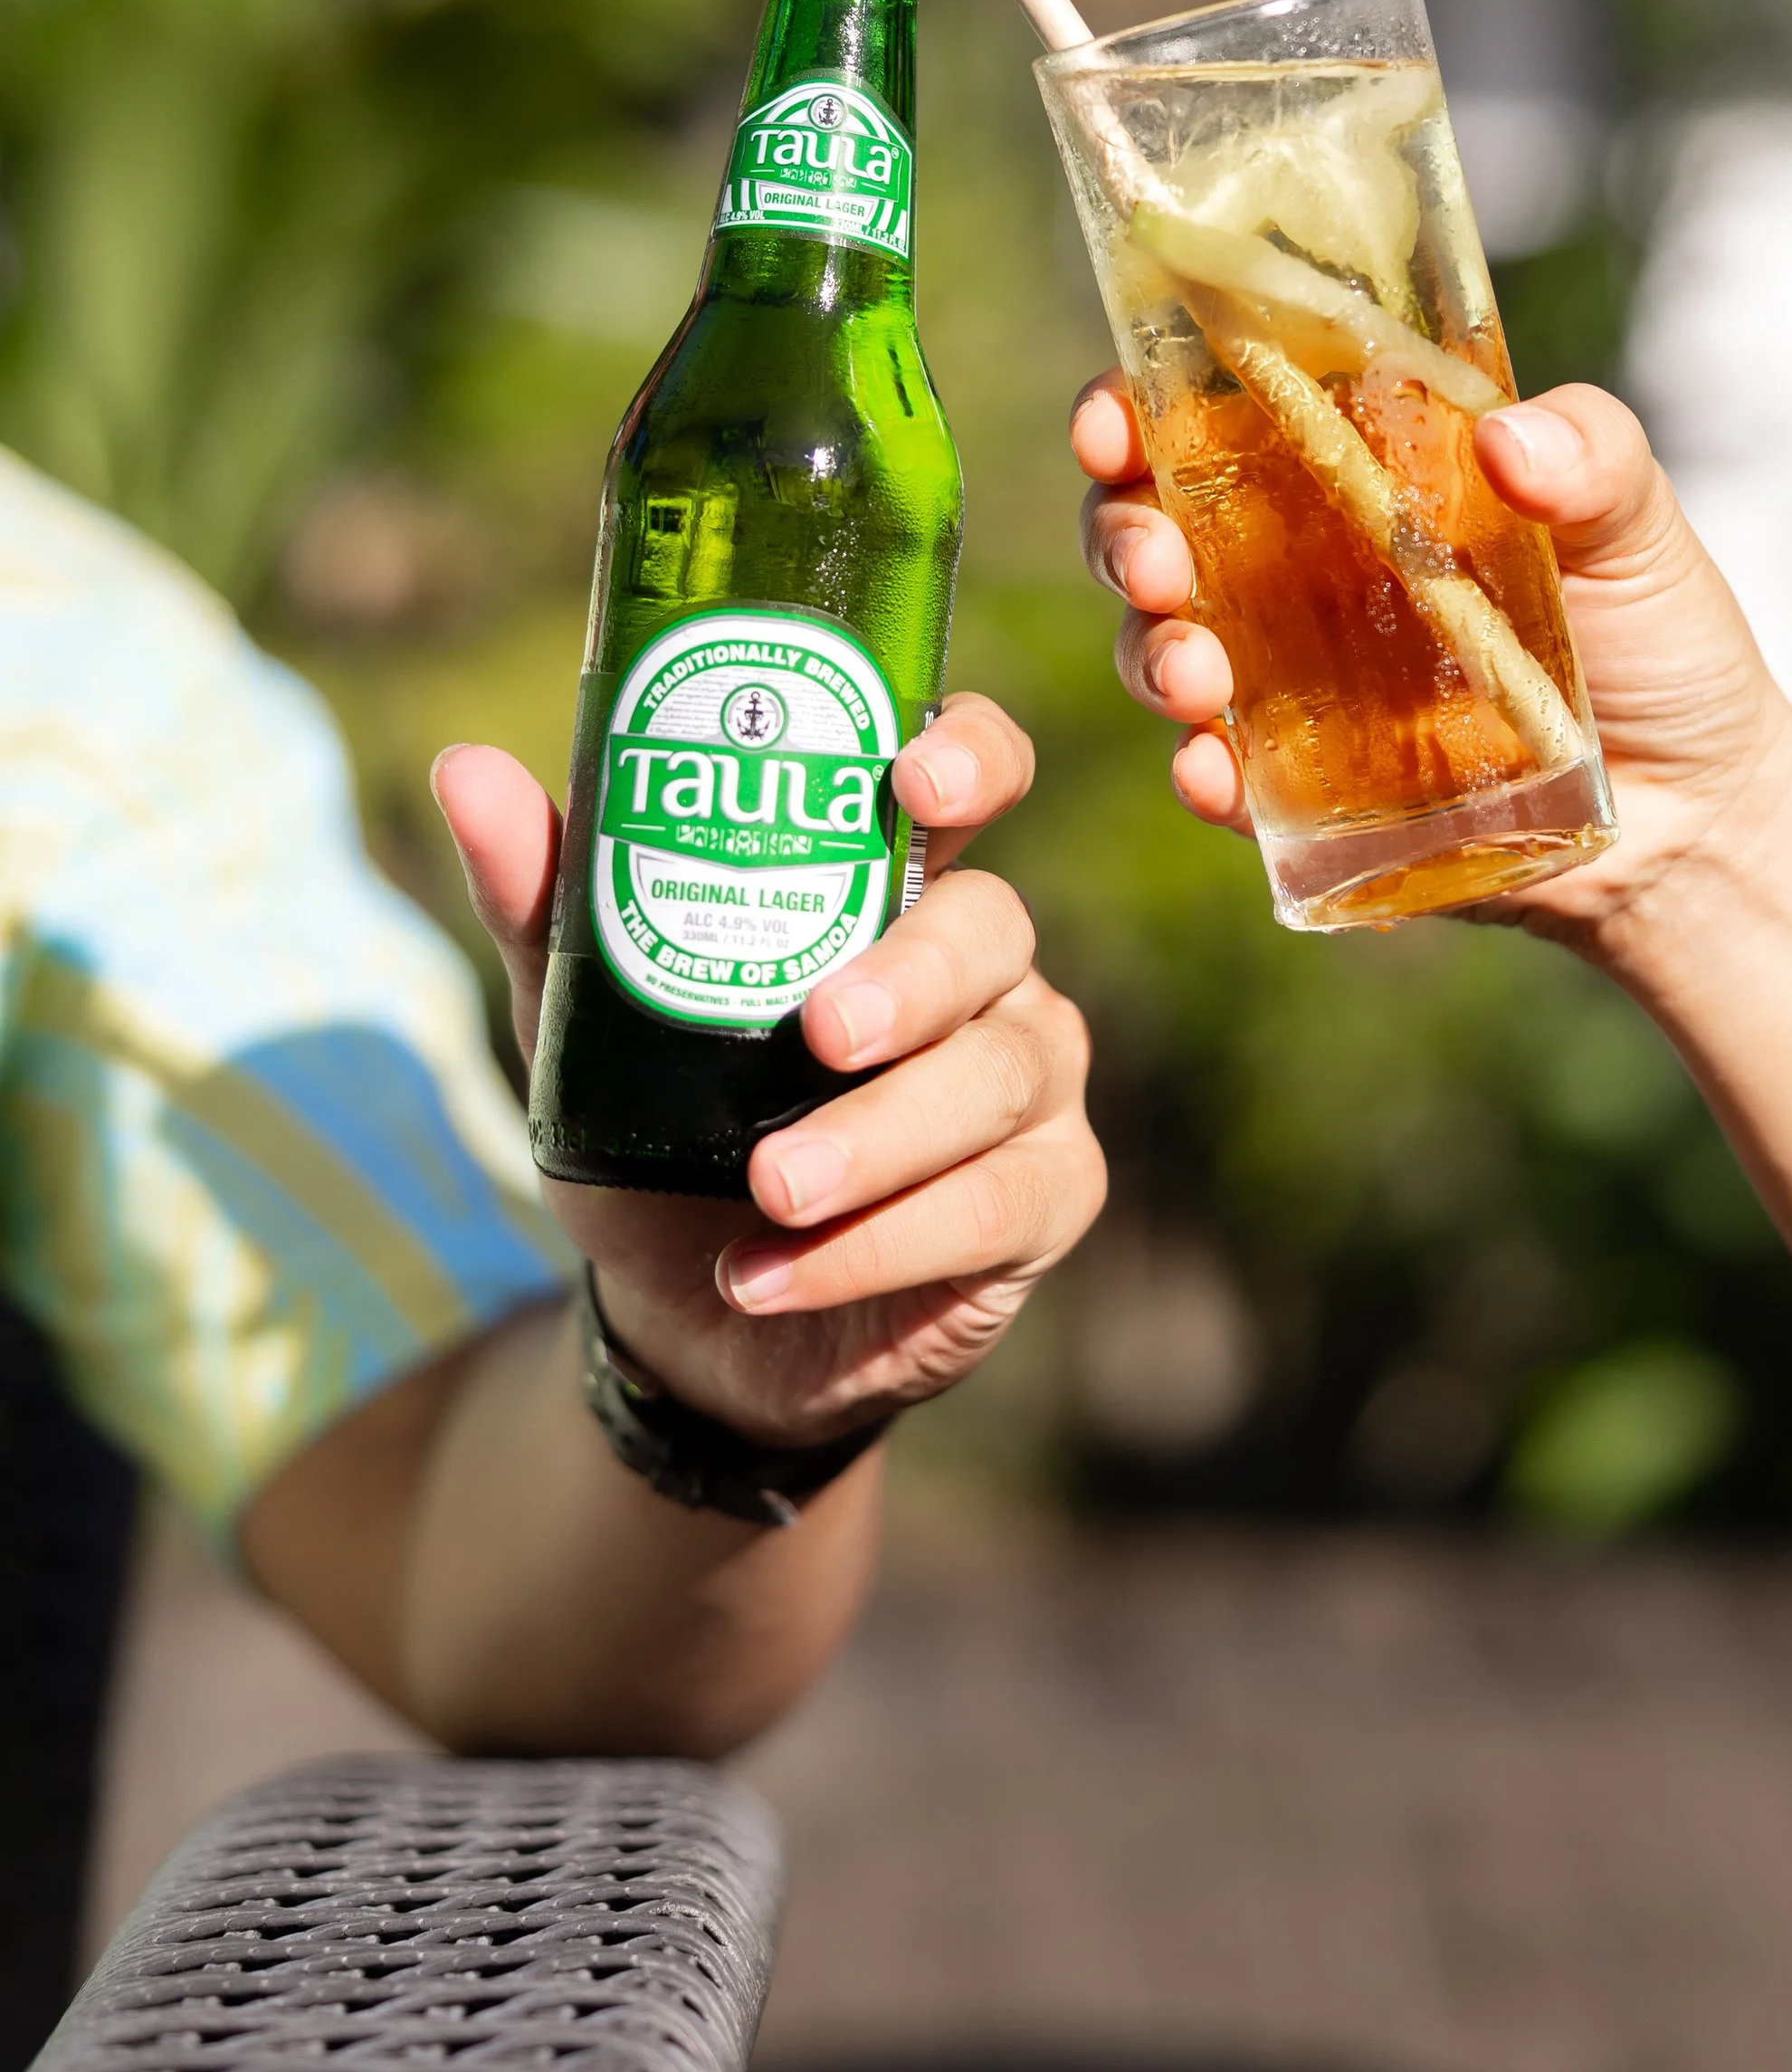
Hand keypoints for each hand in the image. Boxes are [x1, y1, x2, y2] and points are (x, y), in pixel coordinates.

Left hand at [431, 693, 1103, 1444]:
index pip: (976, 773)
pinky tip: (771, 1273)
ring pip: (1000, 1073)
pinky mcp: (1044, 1196)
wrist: (687, 1316)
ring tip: (772, 1188)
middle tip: (823, 1030)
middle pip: (993, 929)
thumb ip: (548, 901)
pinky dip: (876, 1245)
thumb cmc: (660, 1128)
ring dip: (882, 1136)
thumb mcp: (587, 1021)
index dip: (970, 755)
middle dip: (914, 977)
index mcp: (894, 884)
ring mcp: (1030, 1078)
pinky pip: (996, 1205)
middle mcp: (985, 966)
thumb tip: (467, 771)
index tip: (912, 783)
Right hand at [1069, 372, 1791, 955]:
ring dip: (1151, 655)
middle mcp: (1295, 566)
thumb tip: (1510, 435)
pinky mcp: (1302, 789)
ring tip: (1198, 680)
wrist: (1695, 814)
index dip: (1133, 401)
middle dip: (1122, 535)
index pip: (1208, 409)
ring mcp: (1288, 680)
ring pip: (1161, 648)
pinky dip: (1202, 774)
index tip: (1115, 415)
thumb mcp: (1641, 527)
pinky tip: (1217, 777)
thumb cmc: (1661, 640)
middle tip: (1160, 565)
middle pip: (1150, 524)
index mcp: (1351, 468)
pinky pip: (1219, 777)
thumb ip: (1594, 460)